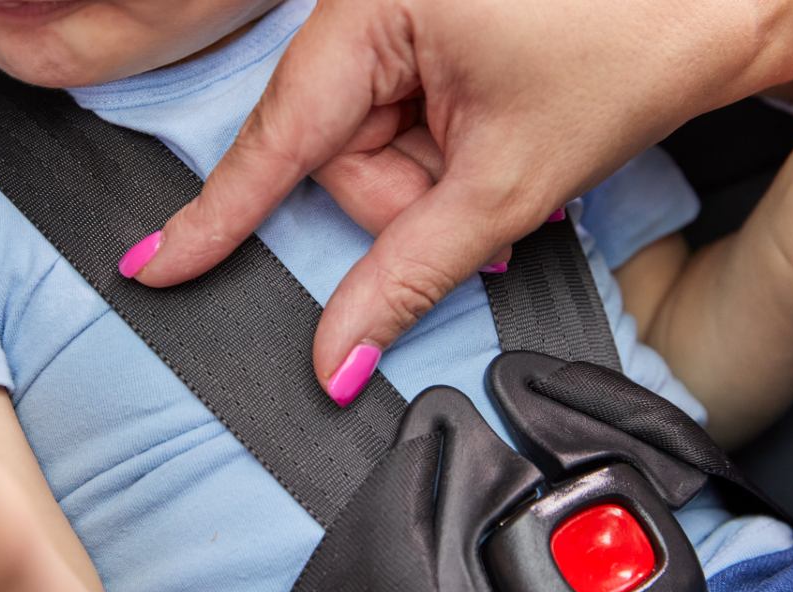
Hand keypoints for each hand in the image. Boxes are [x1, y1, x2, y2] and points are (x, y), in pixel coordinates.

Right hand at [119, 0, 792, 404]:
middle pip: (335, 154)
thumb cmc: (639, 45)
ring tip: (513, 160)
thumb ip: (408, 274)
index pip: (277, 137)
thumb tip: (336, 355)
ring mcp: (403, 17)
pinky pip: (404, 125)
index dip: (217, 216)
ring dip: (435, 182)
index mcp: (375, 10)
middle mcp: (374, 3)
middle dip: (406, 200)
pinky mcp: (431, 32)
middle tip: (491, 197)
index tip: (153, 265)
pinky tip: (503, 140)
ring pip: (373, 150)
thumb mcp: (510, 177)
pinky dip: (446, 157)